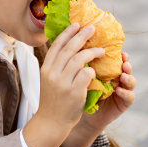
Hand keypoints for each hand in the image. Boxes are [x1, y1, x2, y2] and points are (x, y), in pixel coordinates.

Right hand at [22, 23, 104, 146]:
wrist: (51, 122)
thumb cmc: (52, 100)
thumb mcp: (49, 79)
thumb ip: (56, 65)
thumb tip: (68, 47)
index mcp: (46, 68)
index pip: (56, 45)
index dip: (67, 33)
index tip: (76, 24)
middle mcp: (53, 73)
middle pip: (69, 49)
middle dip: (81, 36)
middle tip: (92, 28)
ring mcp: (63, 83)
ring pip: (79, 59)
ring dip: (92, 52)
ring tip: (102, 50)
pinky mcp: (74, 92)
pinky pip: (86, 74)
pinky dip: (92, 70)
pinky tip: (96, 70)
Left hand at [79, 52, 136, 130]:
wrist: (84, 114)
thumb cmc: (84, 92)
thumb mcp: (85, 77)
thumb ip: (88, 67)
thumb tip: (82, 50)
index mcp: (110, 70)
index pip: (118, 60)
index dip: (121, 55)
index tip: (120, 52)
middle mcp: (118, 78)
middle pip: (127, 69)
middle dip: (127, 65)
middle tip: (124, 63)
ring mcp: (123, 90)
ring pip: (131, 82)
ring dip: (129, 78)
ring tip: (123, 76)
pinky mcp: (124, 103)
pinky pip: (129, 97)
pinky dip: (125, 93)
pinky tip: (118, 91)